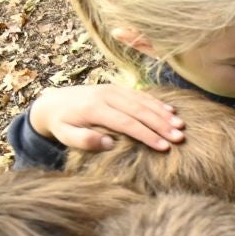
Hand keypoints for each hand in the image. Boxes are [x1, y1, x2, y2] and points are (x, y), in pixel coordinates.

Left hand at [27, 83, 183, 152]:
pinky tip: (171, 111)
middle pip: (138, 110)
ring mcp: (113, 89)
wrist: (54, 102)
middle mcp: (106, 95)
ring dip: (163, 113)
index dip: (146, 135)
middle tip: (180, 137)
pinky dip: (156, 103)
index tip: (164, 147)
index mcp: (94, 108)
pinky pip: (140, 94)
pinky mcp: (117, 88)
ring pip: (142, 100)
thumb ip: (84, 141)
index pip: (126, 123)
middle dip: (161, 124)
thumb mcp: (65, 136)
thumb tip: (109, 143)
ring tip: (180, 125)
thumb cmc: (62, 124)